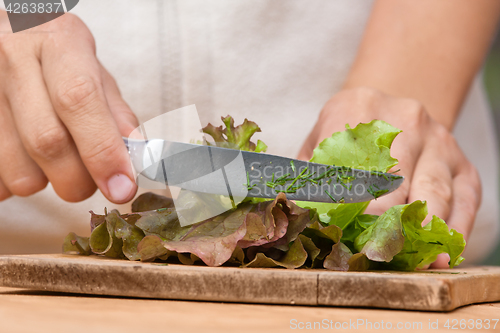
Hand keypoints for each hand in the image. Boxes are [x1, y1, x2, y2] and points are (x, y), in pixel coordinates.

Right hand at [0, 12, 137, 202]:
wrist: (11, 34)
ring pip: (18, 169)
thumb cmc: (60, 59)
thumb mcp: (96, 72)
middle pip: (47, 142)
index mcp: (59, 43)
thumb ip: (117, 114)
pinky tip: (26, 160)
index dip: (103, 151)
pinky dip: (16, 183)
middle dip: (79, 180)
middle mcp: (14, 60)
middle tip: (91, 183)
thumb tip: (134, 159)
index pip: (79, 100)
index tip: (122, 187)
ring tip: (55, 163)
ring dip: (46, 183)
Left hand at [298, 87, 480, 267]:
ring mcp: (439, 141)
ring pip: (433, 192)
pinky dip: (453, 230)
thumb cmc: (348, 133)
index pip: (349, 163)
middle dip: (381, 222)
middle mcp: (405, 120)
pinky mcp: (463, 163)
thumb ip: (304, 173)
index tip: (338, 234)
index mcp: (357, 109)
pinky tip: (439, 254)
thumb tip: (289, 210)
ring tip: (410, 261)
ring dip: (420, 231)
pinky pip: (464, 200)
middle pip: (393, 180)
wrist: (393, 105)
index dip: (343, 202)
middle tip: (370, 253)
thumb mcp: (320, 139)